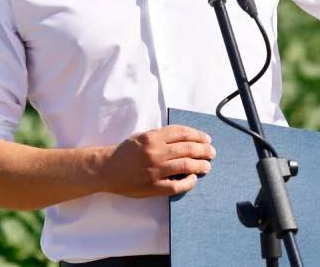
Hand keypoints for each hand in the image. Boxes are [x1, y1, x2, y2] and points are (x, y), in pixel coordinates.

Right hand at [99, 125, 215, 197]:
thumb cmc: (125, 152)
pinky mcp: (153, 186)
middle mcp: (155, 152)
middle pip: (188, 149)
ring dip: (200, 165)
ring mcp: (155, 170)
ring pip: (185, 166)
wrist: (107, 169)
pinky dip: (188, 182)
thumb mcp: (141, 137)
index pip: (182, 133)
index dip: (197, 135)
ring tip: (207, 166)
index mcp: (152, 137)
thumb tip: (185, 140)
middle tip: (211, 152)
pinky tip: (193, 178)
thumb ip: (161, 137)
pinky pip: (177, 185)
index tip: (206, 139)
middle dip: (203, 150)